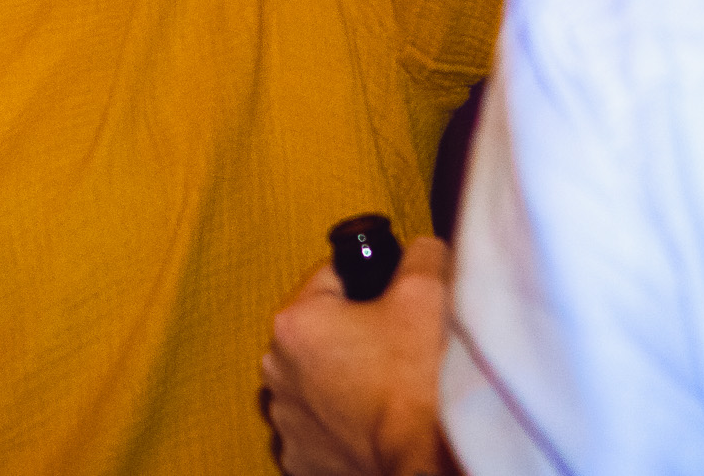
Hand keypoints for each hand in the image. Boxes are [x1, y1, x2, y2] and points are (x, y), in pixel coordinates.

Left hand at [261, 235, 456, 475]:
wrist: (427, 460)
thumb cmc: (419, 378)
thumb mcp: (426, 294)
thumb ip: (418, 255)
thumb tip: (418, 249)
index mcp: (294, 321)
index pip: (329, 278)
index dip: (366, 283)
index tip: (391, 301)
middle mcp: (276, 370)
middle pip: (318, 331)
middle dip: (350, 332)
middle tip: (393, 346)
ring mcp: (285, 419)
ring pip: (314, 379)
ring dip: (341, 378)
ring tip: (385, 388)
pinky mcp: (299, 458)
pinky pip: (317, 426)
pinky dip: (338, 422)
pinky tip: (371, 421)